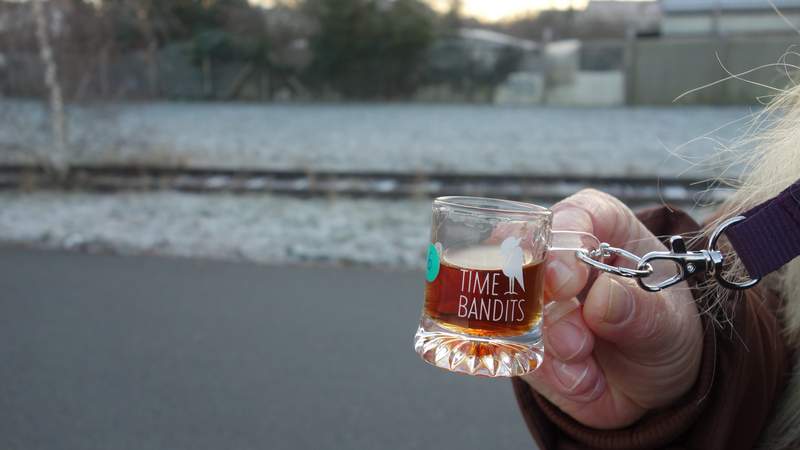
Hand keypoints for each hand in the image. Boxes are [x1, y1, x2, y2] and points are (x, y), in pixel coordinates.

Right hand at [522, 190, 702, 428]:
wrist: (654, 387)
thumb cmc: (664, 335)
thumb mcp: (669, 325)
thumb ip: (642, 311)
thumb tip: (606, 294)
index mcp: (604, 232)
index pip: (577, 215)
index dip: (564, 241)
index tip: (566, 280)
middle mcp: (561, 258)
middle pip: (526, 255)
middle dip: (544, 302)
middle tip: (574, 340)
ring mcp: (535, 298)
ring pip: (517, 310)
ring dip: (553, 346)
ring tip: (587, 362)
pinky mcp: (521, 336)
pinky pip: (517, 351)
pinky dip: (551, 374)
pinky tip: (583, 379)